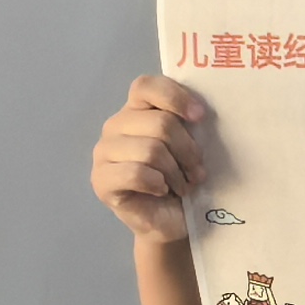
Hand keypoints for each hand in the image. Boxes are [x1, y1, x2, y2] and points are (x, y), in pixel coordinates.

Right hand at [91, 75, 207, 241]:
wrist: (173, 219)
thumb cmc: (185, 176)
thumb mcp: (193, 144)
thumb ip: (192, 123)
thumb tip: (204, 113)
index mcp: (138, 109)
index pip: (146, 86)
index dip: (175, 97)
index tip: (201, 117)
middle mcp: (116, 126)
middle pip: (160, 123)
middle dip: (187, 149)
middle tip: (197, 170)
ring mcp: (104, 153)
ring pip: (151, 150)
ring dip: (176, 171)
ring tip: (184, 184)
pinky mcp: (100, 180)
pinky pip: (136, 174)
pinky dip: (158, 183)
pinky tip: (162, 190)